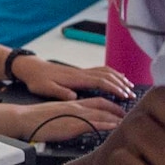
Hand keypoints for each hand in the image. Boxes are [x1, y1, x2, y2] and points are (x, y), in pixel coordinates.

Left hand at [12, 55, 133, 100]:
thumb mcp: (44, 88)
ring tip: (130, 87)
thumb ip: (59, 92)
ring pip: (105, 71)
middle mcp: (81, 73)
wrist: (31, 68)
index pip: (100, 82)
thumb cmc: (37, 79)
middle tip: (132, 95)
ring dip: (119, 78)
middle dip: (121, 85)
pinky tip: (117, 77)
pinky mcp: (80, 72)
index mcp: (75, 78)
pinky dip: (112, 73)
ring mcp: (81, 71)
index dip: (114, 88)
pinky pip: (100, 70)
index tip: (124, 96)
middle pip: (107, 76)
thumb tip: (73, 97)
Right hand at [21, 97, 125, 142]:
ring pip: (101, 114)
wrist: (24, 119)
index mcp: (73, 103)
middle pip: (103, 105)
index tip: (121, 109)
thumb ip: (70, 115)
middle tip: (129, 116)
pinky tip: (114, 128)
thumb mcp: (58, 112)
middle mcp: (77, 107)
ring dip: (116, 118)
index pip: (98, 101)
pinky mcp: (71, 125)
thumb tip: (79, 121)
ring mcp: (75, 116)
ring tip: (127, 122)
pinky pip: (93, 124)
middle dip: (118, 110)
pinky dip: (105, 125)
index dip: (111, 104)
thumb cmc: (37, 118)